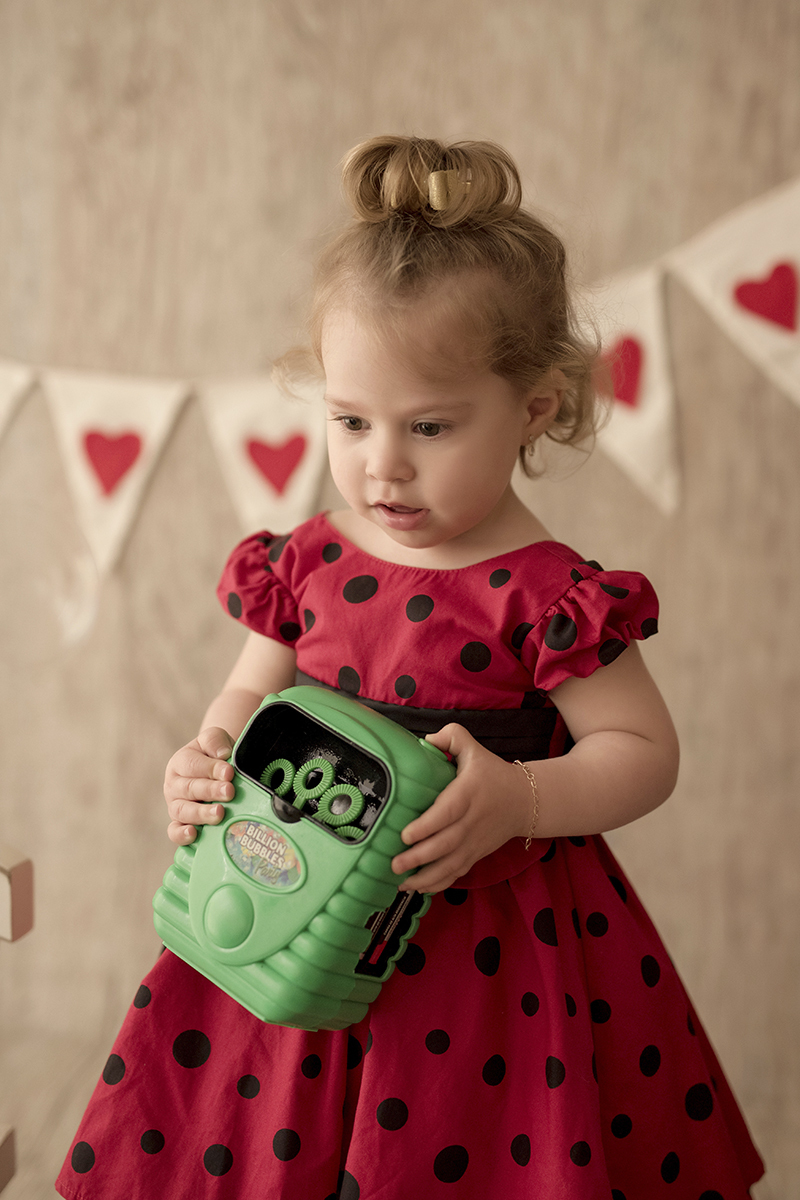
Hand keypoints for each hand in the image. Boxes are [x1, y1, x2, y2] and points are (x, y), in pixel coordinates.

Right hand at [164, 727, 234, 845]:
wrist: (215, 769)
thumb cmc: (214, 755)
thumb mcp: (214, 740)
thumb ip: (215, 741)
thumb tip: (222, 755)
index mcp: (180, 762)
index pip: (193, 765)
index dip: (211, 769)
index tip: (229, 772)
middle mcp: (174, 785)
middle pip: (189, 789)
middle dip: (210, 791)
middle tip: (229, 792)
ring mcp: (175, 805)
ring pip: (182, 811)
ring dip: (201, 813)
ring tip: (219, 813)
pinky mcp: (179, 824)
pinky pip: (174, 831)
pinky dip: (181, 835)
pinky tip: (194, 834)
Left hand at [391, 723, 532, 892]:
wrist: (525, 801)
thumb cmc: (493, 773)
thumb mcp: (474, 749)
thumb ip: (451, 737)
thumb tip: (426, 740)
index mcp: (468, 794)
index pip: (447, 813)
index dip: (427, 826)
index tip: (405, 834)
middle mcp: (471, 821)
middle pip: (445, 844)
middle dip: (419, 857)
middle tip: (395, 864)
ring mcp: (474, 842)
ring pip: (450, 864)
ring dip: (425, 877)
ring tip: (402, 883)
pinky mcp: (476, 854)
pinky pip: (457, 873)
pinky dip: (439, 884)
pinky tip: (420, 888)